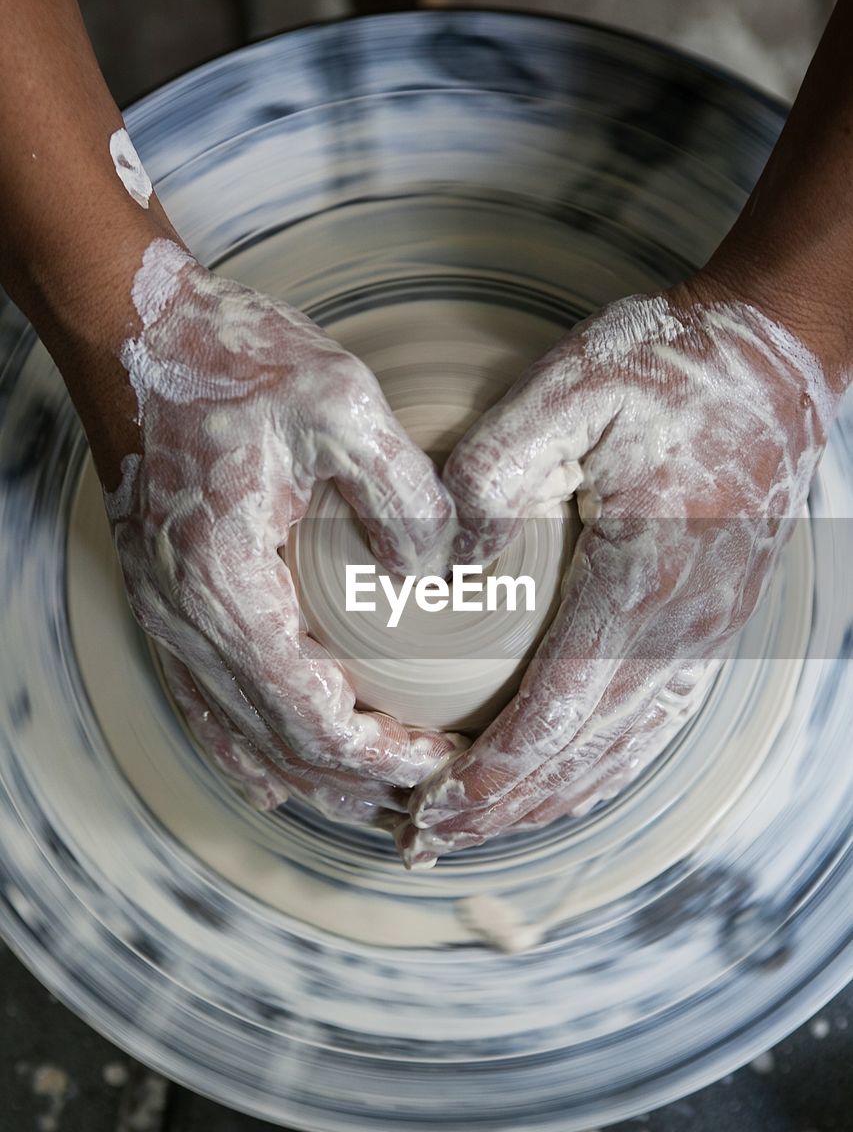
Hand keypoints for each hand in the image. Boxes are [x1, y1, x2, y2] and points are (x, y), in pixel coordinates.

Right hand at [104, 238, 459, 815]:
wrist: (138, 337)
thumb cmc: (231, 364)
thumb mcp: (339, 404)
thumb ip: (402, 495)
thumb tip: (439, 574)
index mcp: (227, 588)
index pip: (309, 717)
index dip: (379, 756)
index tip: (442, 760)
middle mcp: (186, 622)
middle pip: (275, 745)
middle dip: (355, 779)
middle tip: (428, 786)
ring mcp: (168, 618)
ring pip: (238, 737)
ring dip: (308, 775)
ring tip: (371, 794)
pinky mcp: (169, 602)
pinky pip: (205, 703)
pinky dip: (249, 750)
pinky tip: (277, 774)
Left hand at [397, 282, 835, 864]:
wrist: (775, 359)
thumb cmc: (671, 368)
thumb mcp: (573, 386)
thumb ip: (495, 468)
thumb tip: (447, 568)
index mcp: (645, 581)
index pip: (557, 714)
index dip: (490, 776)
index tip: (429, 811)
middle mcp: (685, 630)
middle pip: (585, 756)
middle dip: (502, 810)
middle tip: (421, 841)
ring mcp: (706, 636)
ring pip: (622, 754)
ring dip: (545, 802)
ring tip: (474, 828)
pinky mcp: (710, 628)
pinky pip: (652, 724)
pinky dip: (597, 770)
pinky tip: (556, 786)